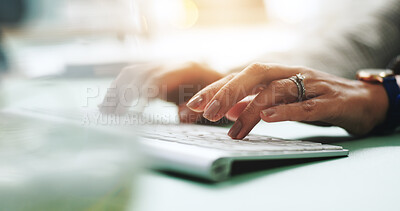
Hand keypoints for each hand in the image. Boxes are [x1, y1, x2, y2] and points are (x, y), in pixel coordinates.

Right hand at [99, 62, 222, 121]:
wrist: (218, 77)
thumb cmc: (219, 92)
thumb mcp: (215, 100)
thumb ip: (200, 107)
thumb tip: (181, 115)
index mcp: (189, 69)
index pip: (162, 77)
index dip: (146, 90)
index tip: (134, 107)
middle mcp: (171, 64)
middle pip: (141, 73)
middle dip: (125, 92)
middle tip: (114, 113)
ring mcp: (161, 65)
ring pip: (131, 73)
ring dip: (116, 90)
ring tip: (104, 109)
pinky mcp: (152, 71)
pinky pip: (130, 76)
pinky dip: (117, 88)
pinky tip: (107, 103)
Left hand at [186, 63, 388, 138]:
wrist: (361, 100)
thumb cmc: (315, 99)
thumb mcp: (282, 99)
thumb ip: (256, 102)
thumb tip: (227, 110)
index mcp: (277, 73)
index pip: (241, 77)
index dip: (216, 89)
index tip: (194, 105)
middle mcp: (291, 73)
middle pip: (254, 75)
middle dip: (227, 92)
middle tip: (207, 113)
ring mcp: (311, 85)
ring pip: (276, 90)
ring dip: (251, 109)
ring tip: (233, 129)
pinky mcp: (330, 101)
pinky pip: (306, 105)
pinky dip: (286, 111)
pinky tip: (268, 118)